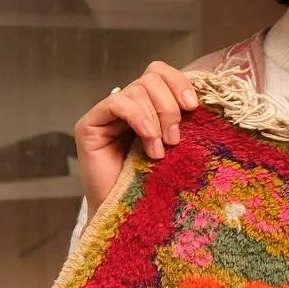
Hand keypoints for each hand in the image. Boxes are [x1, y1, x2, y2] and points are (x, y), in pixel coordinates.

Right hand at [74, 61, 198, 212]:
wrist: (130, 215)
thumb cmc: (155, 184)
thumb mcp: (177, 147)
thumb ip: (182, 121)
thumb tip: (199, 101)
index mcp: (148, 106)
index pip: (160, 72)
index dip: (179, 82)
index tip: (194, 107)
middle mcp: (126, 105)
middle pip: (150, 78)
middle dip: (169, 107)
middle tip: (174, 139)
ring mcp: (106, 114)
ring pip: (136, 90)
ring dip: (155, 120)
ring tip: (159, 150)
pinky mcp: (89, 125)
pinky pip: (116, 104)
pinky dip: (138, 117)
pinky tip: (148, 138)